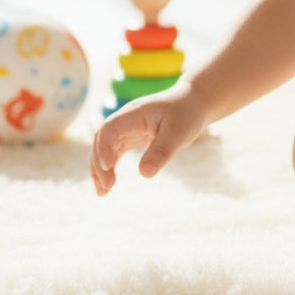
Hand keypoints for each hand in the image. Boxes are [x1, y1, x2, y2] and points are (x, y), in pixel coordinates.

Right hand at [90, 81, 210, 195]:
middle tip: (107, 187)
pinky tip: (108, 185)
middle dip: (99, 163)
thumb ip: (161, 152)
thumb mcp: (178, 134)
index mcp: (135, 113)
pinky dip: (108, 168)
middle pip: (101, 140)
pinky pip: (113, 152)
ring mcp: (127, 128)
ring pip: (104, 148)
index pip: (110, 129)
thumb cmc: (187, 114)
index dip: (104, 147)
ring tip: (102, 192)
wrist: (195, 102)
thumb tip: (144, 174)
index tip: (107, 167)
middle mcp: (126, 119)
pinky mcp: (131, 137)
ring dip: (100, 169)